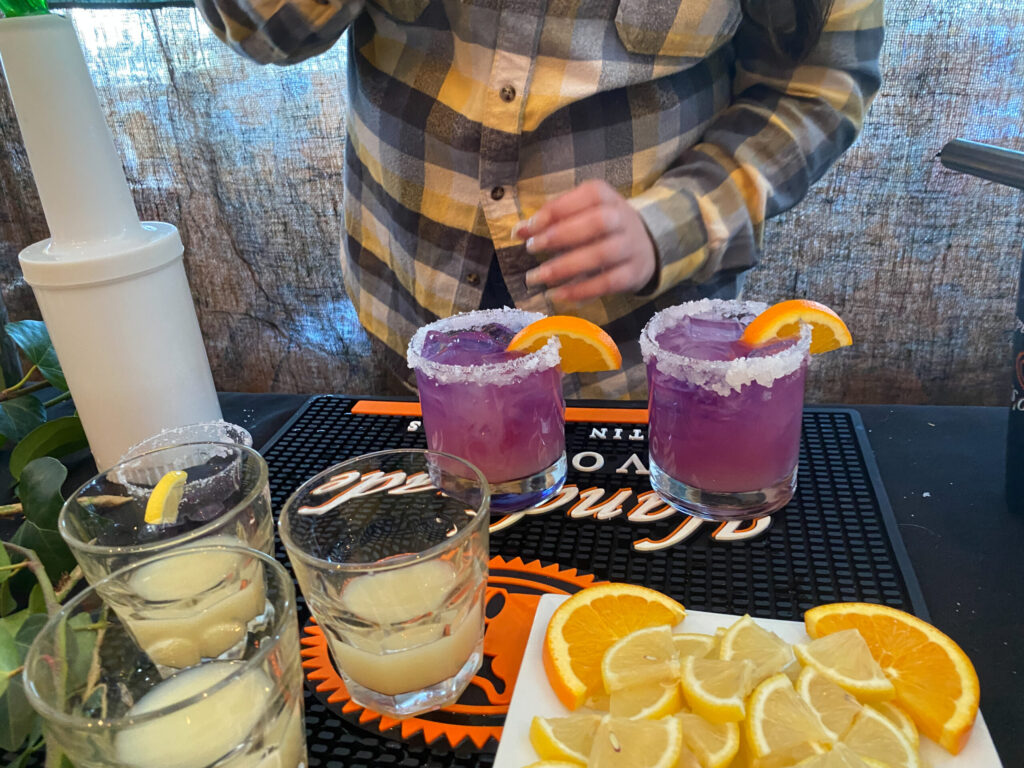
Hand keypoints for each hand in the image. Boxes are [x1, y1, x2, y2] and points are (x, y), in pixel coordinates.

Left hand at [516, 180, 656, 303]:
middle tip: (531, 248)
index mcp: (606, 197)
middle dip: (561, 235)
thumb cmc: (601, 229)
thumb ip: (551, 220)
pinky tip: (558, 295)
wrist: (645, 247)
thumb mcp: (580, 215)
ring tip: (537, 277)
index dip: (557, 210)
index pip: (586, 196)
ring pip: (601, 255)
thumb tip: (518, 231)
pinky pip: (607, 283)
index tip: (530, 227)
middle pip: (597, 222)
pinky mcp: (633, 273)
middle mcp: (622, 218)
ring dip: (565, 267)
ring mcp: (631, 246)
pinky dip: (581, 291)